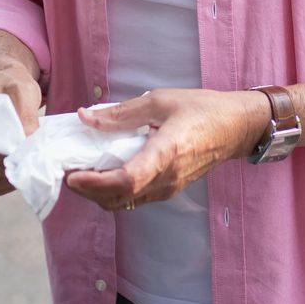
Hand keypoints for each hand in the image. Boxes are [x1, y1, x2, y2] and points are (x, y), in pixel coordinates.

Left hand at [63, 88, 269, 211]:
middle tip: (67, 174)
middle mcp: (167, 177)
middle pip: (119, 197)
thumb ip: (121, 113)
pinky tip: (105, 174)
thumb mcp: (160, 101)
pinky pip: (136, 198)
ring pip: (126, 202)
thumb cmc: (202, 109)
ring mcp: (170, 187)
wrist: (237, 127)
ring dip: (99, 194)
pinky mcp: (170, 189)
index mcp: (166, 152)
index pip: (126, 180)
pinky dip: (114, 192)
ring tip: (82, 174)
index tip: (72, 175)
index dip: (95, 183)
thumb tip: (85, 117)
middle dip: (88, 191)